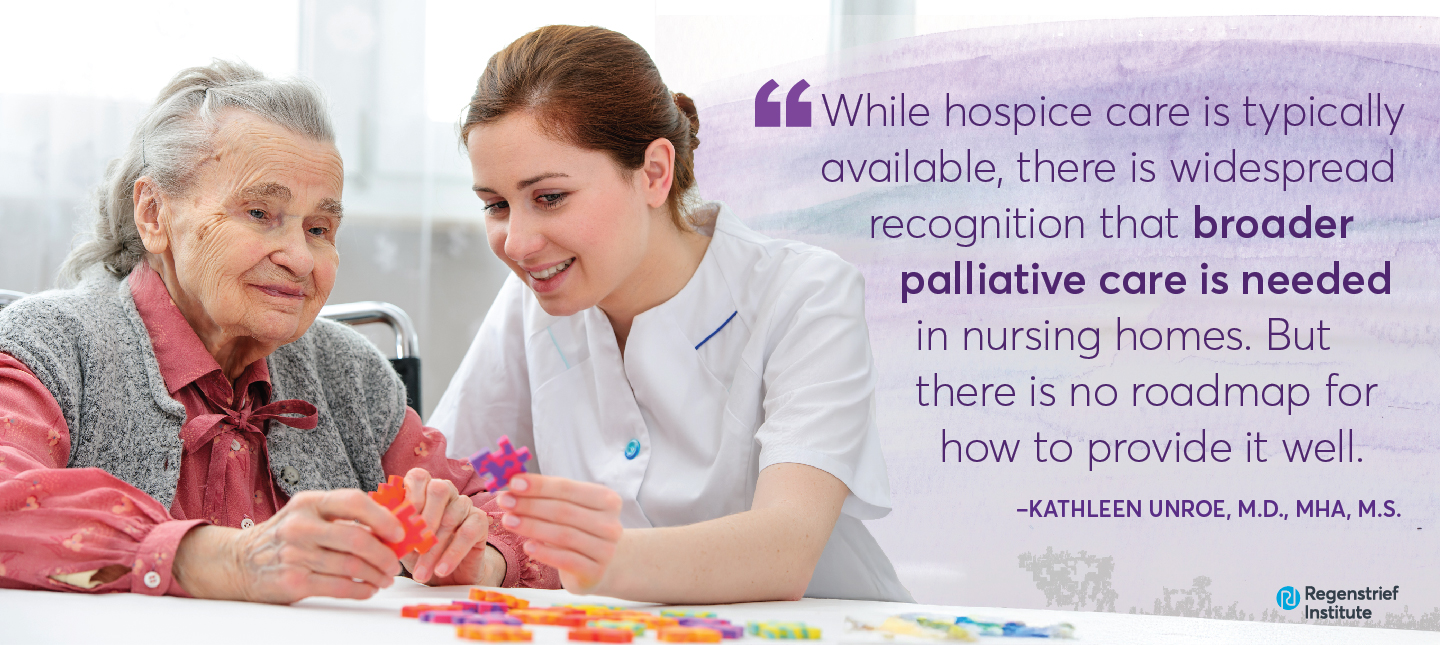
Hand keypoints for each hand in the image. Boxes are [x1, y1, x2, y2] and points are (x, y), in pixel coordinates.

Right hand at [174, 489, 404, 602]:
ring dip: (376, 575)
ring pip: (352, 566)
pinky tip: (367, 589)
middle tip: (395, 563)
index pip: (354, 501)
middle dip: (384, 554)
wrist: (238, 562)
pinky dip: (361, 590)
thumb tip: (390, 527)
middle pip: (357, 538)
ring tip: (384, 578)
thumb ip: (341, 517)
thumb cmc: (284, 537)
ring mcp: (295, 554)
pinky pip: (339, 587)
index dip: (383, 517)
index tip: (399, 532)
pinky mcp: (293, 581)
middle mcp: (301, 525)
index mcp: (309, 502)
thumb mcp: (307, 515)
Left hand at [399, 467, 490, 584]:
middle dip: (425, 519)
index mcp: (423, 489)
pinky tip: (441, 570)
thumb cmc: (420, 552)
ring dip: (434, 548)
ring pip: (452, 516)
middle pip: (439, 490)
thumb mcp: (401, 542)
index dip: (410, 495)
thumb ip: (391, 530)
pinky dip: (453, 553)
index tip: (402, 523)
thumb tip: (377, 525)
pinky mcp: (480, 521)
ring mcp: (464, 504)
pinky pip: (468, 532)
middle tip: (413, 547)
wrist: (449, 574)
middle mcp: (446, 491)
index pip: (418, 477)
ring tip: (420, 573)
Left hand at [495, 474, 622, 593]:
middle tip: (504, 501)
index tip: (513, 483)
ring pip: (563, 535)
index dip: (539, 485)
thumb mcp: (568, 508)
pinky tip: (527, 546)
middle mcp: (611, 523)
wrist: (597, 566)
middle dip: (530, 505)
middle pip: (564, 511)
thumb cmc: (577, 530)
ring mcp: (606, 550)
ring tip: (508, 521)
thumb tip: (512, 485)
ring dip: (532, 526)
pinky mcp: (595, 572)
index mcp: (607, 499)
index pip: (568, 488)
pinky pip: (567, 560)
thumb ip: (546, 496)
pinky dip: (545, 552)